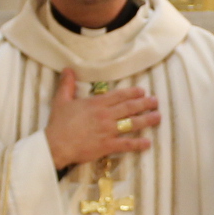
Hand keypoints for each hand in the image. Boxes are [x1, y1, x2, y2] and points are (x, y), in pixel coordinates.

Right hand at [44, 68, 159, 170]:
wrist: (56, 145)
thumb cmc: (58, 124)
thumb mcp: (61, 100)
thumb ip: (67, 84)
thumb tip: (68, 69)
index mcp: (96, 103)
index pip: (119, 95)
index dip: (132, 92)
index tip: (143, 91)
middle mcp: (105, 115)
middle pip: (130, 107)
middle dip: (145, 103)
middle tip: (156, 101)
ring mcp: (108, 130)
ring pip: (132, 123)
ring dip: (147, 120)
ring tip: (158, 117)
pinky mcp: (107, 146)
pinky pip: (126, 144)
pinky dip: (138, 144)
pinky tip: (148, 143)